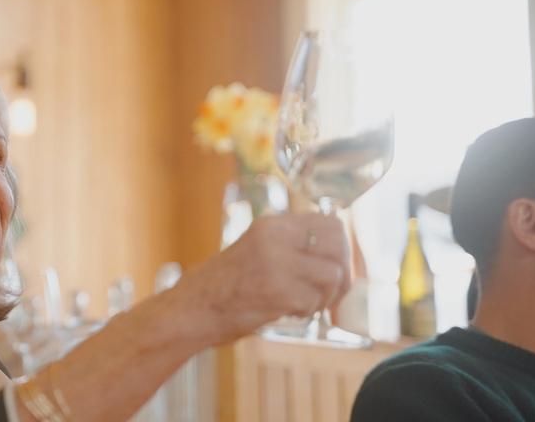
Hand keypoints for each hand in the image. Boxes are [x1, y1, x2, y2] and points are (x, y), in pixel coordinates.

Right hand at [171, 212, 350, 345]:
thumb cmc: (223, 287)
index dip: (343, 248)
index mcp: (272, 224)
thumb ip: (290, 247)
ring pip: (333, 273)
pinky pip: (316, 299)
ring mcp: (277, 262)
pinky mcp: (277, 290)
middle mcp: (275, 236)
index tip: (340, 269)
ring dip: (326, 296)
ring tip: (306, 305)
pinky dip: (309, 311)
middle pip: (338, 243)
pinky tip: (291, 313)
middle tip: (331, 293)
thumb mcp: (257, 250)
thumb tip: (336, 257)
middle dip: (343, 272)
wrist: (191, 309)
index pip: (330, 222)